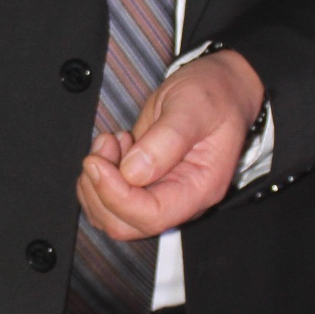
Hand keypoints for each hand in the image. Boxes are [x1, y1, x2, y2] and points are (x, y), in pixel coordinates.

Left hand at [77, 49, 265, 239]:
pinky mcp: (142, 184)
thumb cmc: (213, 97)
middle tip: (104, 148)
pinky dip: (97, 177)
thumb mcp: (193, 108)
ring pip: (111, 215)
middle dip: (101, 190)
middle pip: (126, 224)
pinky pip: (107, 199)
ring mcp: (159, 193)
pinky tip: (113, 147)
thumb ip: (167, 139)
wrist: (218, 89)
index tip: (99, 164)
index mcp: (200, 188)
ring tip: (111, 141)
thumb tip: (134, 172)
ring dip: (96, 182)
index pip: (152, 215)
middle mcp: (179, 199)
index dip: (118, 196)